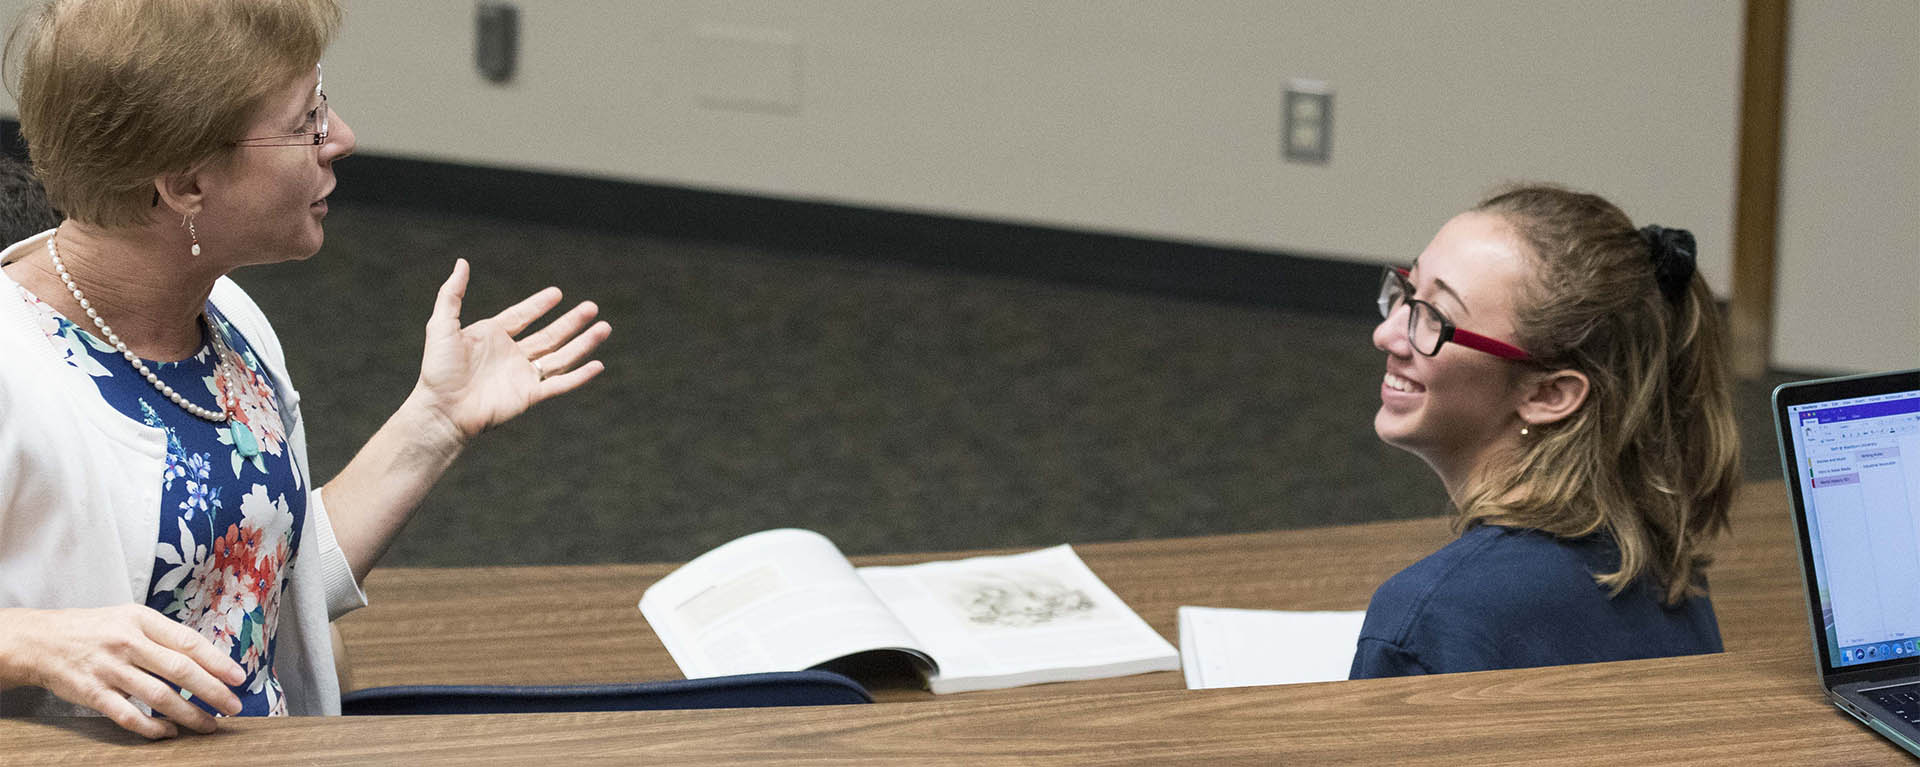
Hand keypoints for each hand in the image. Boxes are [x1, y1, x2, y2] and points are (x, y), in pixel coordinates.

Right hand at [0, 605, 244, 738]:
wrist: (43, 641)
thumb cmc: (96, 629)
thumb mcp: (131, 618)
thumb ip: (165, 635)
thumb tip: (207, 659)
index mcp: (141, 620)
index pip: (188, 642)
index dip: (218, 662)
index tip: (239, 677)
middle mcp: (127, 642)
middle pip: (180, 670)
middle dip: (212, 690)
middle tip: (234, 706)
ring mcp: (109, 669)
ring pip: (159, 696)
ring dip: (190, 714)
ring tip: (209, 724)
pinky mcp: (93, 693)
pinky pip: (129, 716)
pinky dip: (153, 728)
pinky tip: (170, 732)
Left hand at [412, 258, 610, 443]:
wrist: (442, 409)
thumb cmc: (438, 370)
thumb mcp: (442, 325)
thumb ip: (452, 294)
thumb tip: (461, 262)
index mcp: (493, 337)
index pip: (522, 316)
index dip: (539, 304)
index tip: (557, 293)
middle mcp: (511, 355)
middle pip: (550, 335)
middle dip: (572, 321)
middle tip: (592, 307)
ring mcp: (522, 375)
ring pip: (561, 356)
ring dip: (583, 343)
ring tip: (604, 328)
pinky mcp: (530, 396)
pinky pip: (560, 384)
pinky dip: (580, 376)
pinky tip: (597, 365)